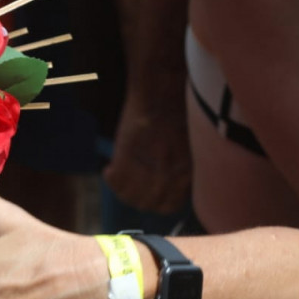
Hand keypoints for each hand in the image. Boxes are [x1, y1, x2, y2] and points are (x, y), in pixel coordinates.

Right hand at [103, 92, 191, 212]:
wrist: (162, 92)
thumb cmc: (177, 113)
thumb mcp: (188, 148)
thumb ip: (179, 170)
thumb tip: (166, 185)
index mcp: (186, 174)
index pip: (170, 206)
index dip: (157, 201)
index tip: (149, 193)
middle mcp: (169, 177)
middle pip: (148, 204)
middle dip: (138, 197)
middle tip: (130, 184)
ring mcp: (148, 170)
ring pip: (129, 196)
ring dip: (122, 188)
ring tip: (119, 175)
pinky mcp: (127, 159)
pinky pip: (115, 181)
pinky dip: (110, 177)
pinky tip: (110, 167)